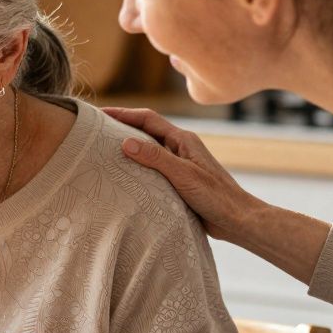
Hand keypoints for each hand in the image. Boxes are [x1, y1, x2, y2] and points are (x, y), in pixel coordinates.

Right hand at [102, 107, 260, 241]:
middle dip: (122, 127)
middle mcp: (180, 149)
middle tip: (96, 131)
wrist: (237, 220)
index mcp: (183, 140)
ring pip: (148, 151)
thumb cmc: (216, 196)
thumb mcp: (183, 174)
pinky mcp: (178, 181)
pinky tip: (124, 177)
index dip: (123, 113)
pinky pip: (152, 169)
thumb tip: (125, 142)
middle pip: (146, 131)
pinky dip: (137, 168)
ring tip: (103, 152)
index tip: (100, 113)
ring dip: (128, 148)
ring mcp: (179, 164)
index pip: (148, 119)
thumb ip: (155, 157)